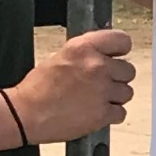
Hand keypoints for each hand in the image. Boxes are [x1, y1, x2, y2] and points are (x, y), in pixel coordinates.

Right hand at [12, 29, 136, 142]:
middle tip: (102, 83)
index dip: (120, 50)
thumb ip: (87, 53)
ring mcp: (102, 91)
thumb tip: (105, 55)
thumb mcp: (61, 56)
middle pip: (128, 70)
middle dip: (117, 77)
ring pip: (127, 92)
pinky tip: (96, 112)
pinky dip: (111, 115)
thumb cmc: (38, 88)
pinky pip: (121, 113)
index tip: (117, 56)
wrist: (27, 113)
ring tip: (96, 99)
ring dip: (115, 97)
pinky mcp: (102, 114)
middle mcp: (97, 66)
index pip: (122, 41)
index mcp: (84, 48)